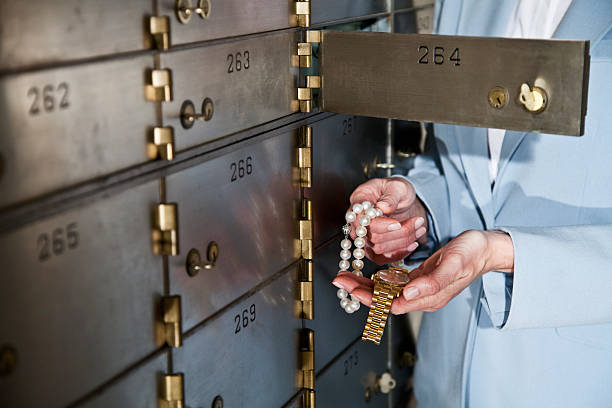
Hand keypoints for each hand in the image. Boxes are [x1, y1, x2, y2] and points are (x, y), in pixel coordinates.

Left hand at [333, 230, 513, 313]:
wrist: (486, 249)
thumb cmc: (472, 254)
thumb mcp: (454, 263)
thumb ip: (433, 282)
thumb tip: (408, 295)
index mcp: (429, 297)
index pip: (391, 303)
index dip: (368, 297)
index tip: (349, 287)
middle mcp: (423, 297)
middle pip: (384, 300)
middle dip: (360, 291)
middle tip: (339, 279)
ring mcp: (421, 290)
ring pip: (387, 292)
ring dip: (365, 286)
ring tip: (346, 277)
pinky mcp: (421, 280)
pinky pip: (395, 284)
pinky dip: (378, 280)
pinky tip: (367, 275)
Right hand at [348, 177, 427, 263]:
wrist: (400, 200)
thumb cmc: (395, 190)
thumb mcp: (397, 186)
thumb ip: (390, 197)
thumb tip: (383, 208)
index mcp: (359, 201)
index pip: (362, 219)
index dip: (380, 225)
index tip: (398, 223)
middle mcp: (357, 221)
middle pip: (372, 237)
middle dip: (399, 233)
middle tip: (418, 222)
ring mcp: (362, 237)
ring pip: (379, 249)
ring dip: (403, 242)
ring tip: (420, 229)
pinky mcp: (371, 249)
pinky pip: (382, 258)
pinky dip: (400, 253)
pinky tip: (413, 243)